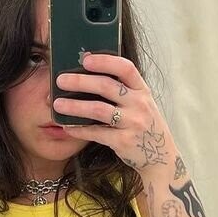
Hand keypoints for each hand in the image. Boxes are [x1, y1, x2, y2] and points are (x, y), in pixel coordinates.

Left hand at [53, 52, 177, 171]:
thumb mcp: (141, 104)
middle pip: (106, 86)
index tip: (85, 59)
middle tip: (60, 80)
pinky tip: (67, 127)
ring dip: (75, 106)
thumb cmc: (144, 126)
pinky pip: (97, 133)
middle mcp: (139, 104)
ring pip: (98, 110)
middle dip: (80, 81)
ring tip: (57, 105)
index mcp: (143, 90)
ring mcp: (132, 123)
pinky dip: (80, 129)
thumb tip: (90, 75)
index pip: (126, 68)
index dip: (105, 61)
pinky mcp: (123, 142)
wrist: (161, 157)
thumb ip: (124, 91)